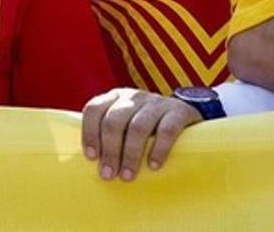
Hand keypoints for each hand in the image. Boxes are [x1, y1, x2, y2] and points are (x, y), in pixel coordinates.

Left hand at [82, 88, 201, 179]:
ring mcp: (155, 102)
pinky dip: (158, 149)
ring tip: (127, 176)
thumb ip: (109, 133)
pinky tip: (153, 166)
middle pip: (114, 121)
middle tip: (108, 174)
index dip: (89, 133)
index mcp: (115, 97)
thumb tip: (88, 163)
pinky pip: (167, 130)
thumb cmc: (146, 126)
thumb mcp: (125, 122)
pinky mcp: (178, 111)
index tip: (90, 157)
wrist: (185, 115)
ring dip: (130, 155)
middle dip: (109, 150)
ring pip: (138, 127)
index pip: (94, 109)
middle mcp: (132, 97)